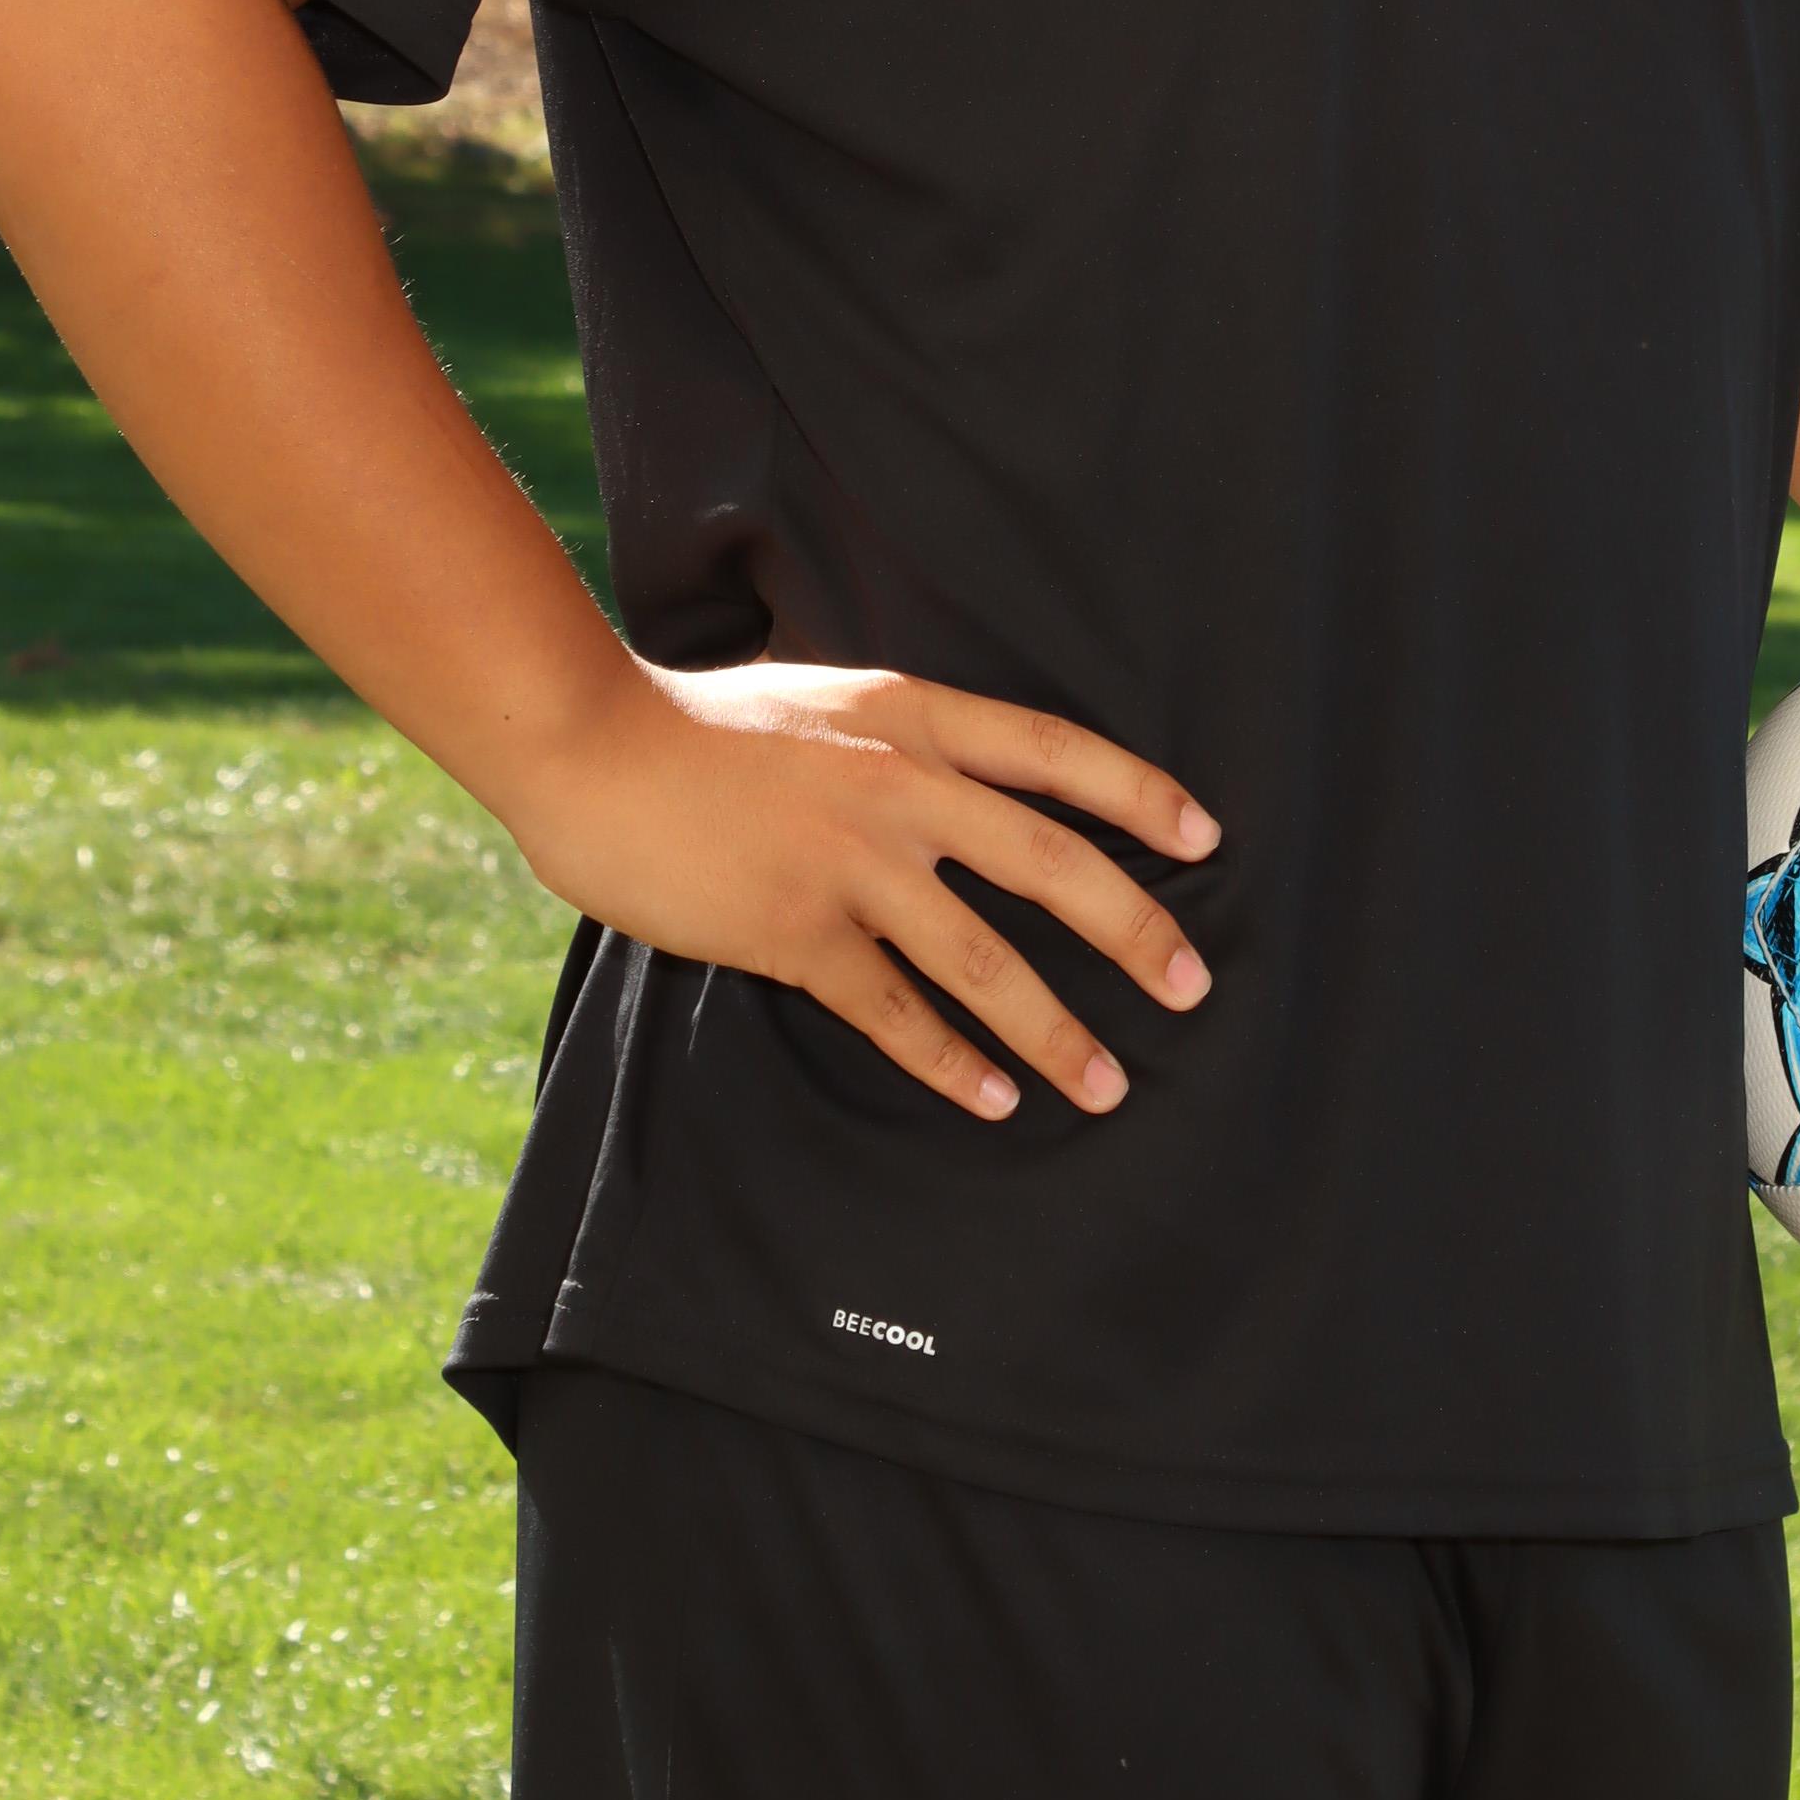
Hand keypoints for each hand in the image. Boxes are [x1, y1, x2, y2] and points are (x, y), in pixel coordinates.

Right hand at [506, 657, 1218, 1124]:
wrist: (595, 745)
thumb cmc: (700, 722)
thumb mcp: (824, 700)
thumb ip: (896, 740)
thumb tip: (958, 779)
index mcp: (911, 716)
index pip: (1055, 750)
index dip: (1138, 793)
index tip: (1204, 836)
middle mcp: (898, 786)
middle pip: (1048, 862)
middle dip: (1132, 928)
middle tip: (1190, 985)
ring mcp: (849, 862)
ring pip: (983, 957)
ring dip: (1054, 1029)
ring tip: (1106, 1083)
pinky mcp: (794, 931)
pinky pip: (894, 1011)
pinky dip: (951, 1062)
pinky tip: (993, 1099)